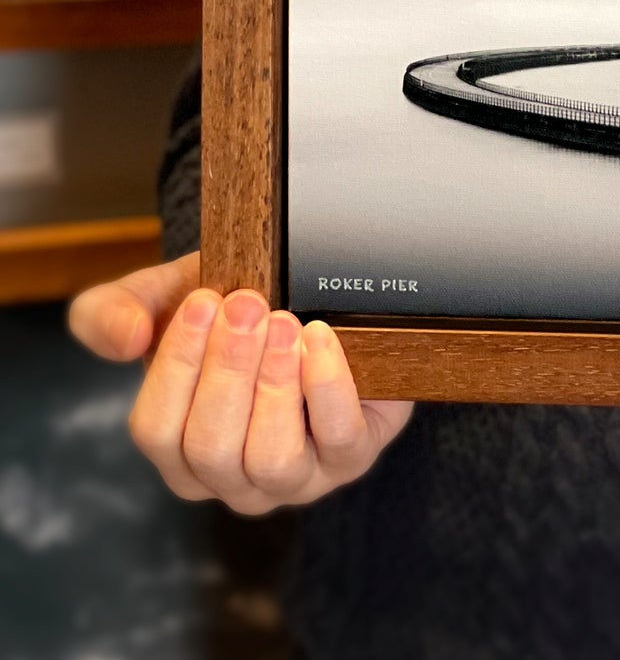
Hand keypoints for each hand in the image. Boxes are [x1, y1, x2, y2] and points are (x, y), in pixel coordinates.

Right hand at [68, 252, 412, 514]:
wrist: (314, 300)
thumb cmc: (230, 312)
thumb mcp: (165, 297)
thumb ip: (113, 312)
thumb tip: (124, 339)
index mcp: (177, 452)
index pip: (155, 431)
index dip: (177, 365)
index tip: (202, 302)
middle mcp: (231, 479)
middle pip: (212, 447)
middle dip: (229, 369)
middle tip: (247, 305)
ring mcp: (293, 479)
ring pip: (271, 458)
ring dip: (274, 385)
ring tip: (284, 323)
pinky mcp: (350, 458)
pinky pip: (339, 438)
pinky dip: (328, 386)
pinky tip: (320, 338)